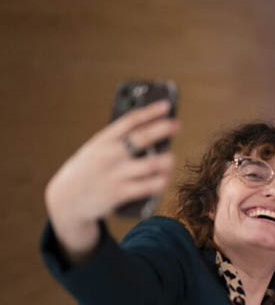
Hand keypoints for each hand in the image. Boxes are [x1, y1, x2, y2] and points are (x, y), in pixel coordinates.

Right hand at [45, 100, 179, 259]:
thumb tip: (154, 138)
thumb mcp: (96, 151)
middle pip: (142, 138)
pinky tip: (165, 179)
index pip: (130, 120)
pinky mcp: (120, 193)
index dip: (150, 111)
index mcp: (103, 140)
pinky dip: (160, 182)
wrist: (67, 200)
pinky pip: (148, 187)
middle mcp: (110, 155)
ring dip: (166, 160)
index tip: (166, 105)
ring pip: (150, 165)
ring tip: (171, 159)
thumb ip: (119, 144)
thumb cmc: (89, 171)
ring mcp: (116, 174)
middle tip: (177, 124)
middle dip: (162, 129)